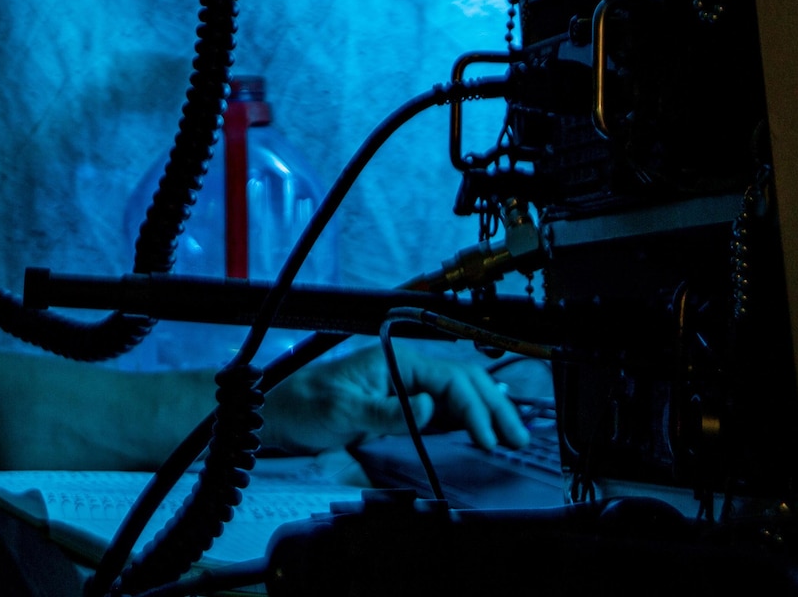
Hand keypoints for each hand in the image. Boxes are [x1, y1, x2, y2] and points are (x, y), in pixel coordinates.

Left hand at [265, 347, 528, 452]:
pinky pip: (442, 409)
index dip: (474, 407)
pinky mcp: (399, 406)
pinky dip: (467, 418)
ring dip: (486, 412)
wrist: (279, 413)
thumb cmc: (304, 403)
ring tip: (511, 434)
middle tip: (518, 437)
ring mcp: (404, 387)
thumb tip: (430, 408)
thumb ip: (386, 411)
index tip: (488, 437)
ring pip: (458, 394)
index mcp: (395, 360)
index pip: (450, 379)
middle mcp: (404, 370)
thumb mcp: (342, 409)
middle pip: (462, 382)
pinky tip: (483, 427)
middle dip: (493, 407)